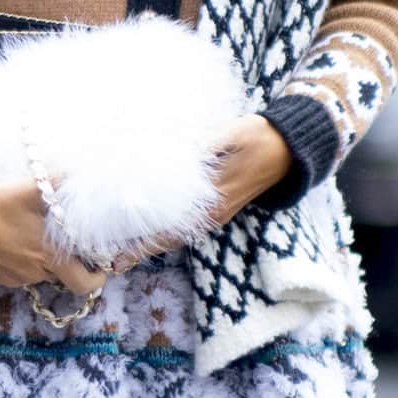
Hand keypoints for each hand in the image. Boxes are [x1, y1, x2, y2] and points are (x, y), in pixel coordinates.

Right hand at [0, 177, 107, 290]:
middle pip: (62, 277)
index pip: (82, 283)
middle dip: (68, 265)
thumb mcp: (29, 188)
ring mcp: (14, 278)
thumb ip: (58, 182)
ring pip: (39, 273)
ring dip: (42, 260)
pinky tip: (11, 240)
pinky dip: (22, 262)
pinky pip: (18, 274)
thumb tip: (80, 172)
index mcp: (48, 254)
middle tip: (65, 246)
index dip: (96, 278)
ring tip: (31, 234)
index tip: (99, 267)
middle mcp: (34, 271)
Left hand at [91, 117, 292, 276]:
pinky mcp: (216, 209)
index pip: (169, 229)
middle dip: (139, 250)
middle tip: (108, 263)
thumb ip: (202, 146)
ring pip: (174, 235)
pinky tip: (146, 230)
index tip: (116, 257)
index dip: (142, 243)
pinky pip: (184, 226)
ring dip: (149, 243)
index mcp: (213, 201)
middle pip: (167, 239)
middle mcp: (212, 215)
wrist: (288, 149)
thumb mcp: (230, 134)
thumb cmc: (258, 136)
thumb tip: (171, 156)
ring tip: (119, 253)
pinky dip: (163, 231)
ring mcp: (214, 215)